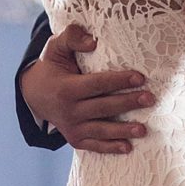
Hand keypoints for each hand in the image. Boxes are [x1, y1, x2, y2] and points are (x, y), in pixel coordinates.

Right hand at [18, 22, 152, 151]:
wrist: (35, 94)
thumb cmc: (53, 67)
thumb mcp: (56, 48)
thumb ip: (71, 37)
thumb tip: (92, 41)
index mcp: (66, 88)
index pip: (97, 84)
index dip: (118, 80)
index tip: (140, 77)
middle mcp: (68, 110)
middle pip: (103, 107)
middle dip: (128, 103)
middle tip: (150, 99)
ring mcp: (71, 127)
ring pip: (101, 130)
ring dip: (123, 130)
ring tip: (143, 129)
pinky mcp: (75, 139)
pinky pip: (94, 145)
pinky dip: (110, 148)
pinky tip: (128, 147)